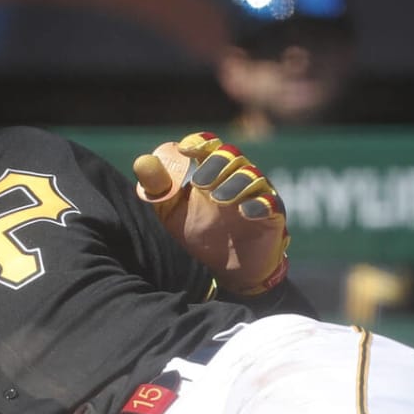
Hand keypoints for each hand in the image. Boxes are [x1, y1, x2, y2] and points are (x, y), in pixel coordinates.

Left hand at [133, 132, 288, 295]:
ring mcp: (257, 194)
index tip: (185, 150)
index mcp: (213, 171)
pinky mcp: (272, 215)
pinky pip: (270, 202)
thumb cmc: (201, 234)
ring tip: (218, 199)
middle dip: (215, 164)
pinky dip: (257, 204)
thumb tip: (142, 162)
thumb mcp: (172, 213)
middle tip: (199, 183)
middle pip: (231, 155)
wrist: (227, 270)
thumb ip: (158, 188)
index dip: (199, 143)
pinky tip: (244, 212)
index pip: (210, 145)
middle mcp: (237, 177)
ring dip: (234, 183)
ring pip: (251, 175)